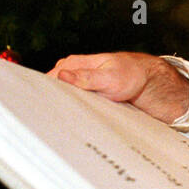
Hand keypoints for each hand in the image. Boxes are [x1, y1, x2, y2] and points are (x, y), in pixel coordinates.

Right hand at [47, 52, 188, 123]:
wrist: (146, 81)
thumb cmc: (130, 74)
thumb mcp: (110, 77)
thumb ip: (87, 77)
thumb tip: (62, 75)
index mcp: (72, 64)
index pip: (47, 79)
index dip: (43, 94)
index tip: (42, 110)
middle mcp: (70, 72)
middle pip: (51, 90)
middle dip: (49, 104)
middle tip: (50, 122)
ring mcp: (75, 83)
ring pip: (60, 97)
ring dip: (60, 109)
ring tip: (58, 125)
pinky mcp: (83, 93)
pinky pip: (71, 102)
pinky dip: (70, 111)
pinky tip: (70, 122)